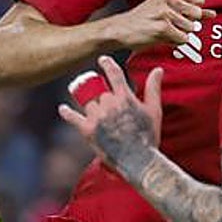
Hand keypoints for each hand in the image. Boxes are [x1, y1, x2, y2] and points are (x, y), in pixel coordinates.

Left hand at [59, 56, 163, 178]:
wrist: (138, 161)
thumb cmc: (148, 136)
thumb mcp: (154, 110)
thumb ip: (153, 88)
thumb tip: (158, 69)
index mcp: (125, 97)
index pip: (113, 73)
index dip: (107, 64)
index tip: (102, 60)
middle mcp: (109, 104)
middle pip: (101, 92)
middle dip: (103, 96)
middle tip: (107, 105)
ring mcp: (97, 117)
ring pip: (89, 102)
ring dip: (91, 104)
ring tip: (93, 108)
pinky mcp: (87, 130)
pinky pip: (73, 118)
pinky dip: (67, 113)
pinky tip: (63, 109)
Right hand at [112, 0, 214, 50]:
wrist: (121, 29)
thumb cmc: (145, 19)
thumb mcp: (168, 8)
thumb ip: (191, 10)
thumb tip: (212, 14)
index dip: (193, 11)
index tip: (181, 14)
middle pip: (197, 15)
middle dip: (187, 23)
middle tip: (171, 24)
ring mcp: (166, 12)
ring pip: (190, 28)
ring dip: (179, 34)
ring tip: (164, 30)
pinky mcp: (163, 27)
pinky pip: (182, 39)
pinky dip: (174, 41)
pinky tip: (162, 36)